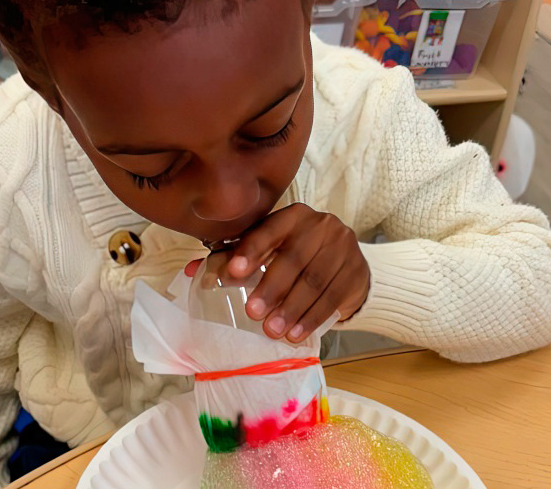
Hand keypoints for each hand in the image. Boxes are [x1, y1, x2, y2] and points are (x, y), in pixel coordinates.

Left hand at [216, 203, 369, 342]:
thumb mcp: (270, 250)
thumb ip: (235, 258)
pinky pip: (334, 296)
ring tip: (273, 331)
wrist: (346, 262)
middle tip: (252, 313)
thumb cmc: (298, 256)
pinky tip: (298, 333)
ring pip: (314, 280)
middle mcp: (320, 225)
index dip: (250, 251)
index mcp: (293, 215)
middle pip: (294, 258)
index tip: (233, 273)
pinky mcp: (357, 270)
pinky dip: (313, 317)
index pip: (269, 231)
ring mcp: (343, 246)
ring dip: (291, 309)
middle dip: (271, 288)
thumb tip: (193, 272)